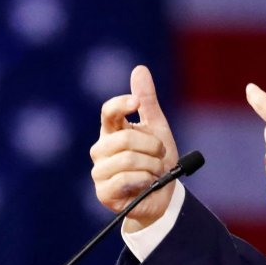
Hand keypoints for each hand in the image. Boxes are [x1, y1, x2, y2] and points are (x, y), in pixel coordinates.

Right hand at [90, 65, 178, 231]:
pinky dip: (145, 180)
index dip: (121, 104)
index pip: (108, 112)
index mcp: (112, 131)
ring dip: (152, 166)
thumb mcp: (157, 128)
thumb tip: (139, 69)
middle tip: (161, 155)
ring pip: (128, 159)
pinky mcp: (104, 193)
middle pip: (125, 138)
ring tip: (155, 172)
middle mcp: (101, 149)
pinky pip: (125, 179)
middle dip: (153, 146)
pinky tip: (147, 184)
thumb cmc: (158, 160)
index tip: (135, 103)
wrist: (164, 195)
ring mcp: (100, 172)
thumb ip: (147, 101)